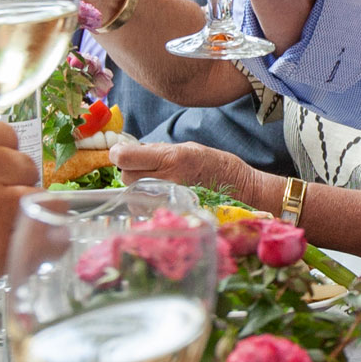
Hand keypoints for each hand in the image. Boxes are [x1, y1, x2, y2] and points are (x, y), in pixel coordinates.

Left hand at [109, 139, 265, 204]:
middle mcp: (167, 179)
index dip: (120, 154)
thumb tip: (130, 150)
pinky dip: (145, 201)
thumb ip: (158, 150)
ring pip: (132, 193)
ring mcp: (168, 199)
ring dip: (137, 186)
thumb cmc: (216, 166)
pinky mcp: (169, 213)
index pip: (124, 156)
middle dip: (131, 170)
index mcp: (171, 157)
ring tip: (156, 182)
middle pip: (126, 175)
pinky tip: (160, 196)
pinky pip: (142, 208)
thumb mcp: (188, 148)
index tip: (124, 153)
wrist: (240, 191)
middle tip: (147, 168)